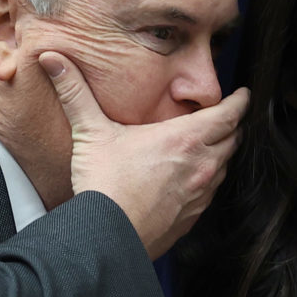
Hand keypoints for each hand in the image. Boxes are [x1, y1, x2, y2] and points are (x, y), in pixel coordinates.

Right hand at [40, 51, 247, 258]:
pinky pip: (211, 193)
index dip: (239, 102)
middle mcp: (201, 165)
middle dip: (232, 126)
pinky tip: (193, 180)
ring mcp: (200, 194)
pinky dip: (209, 181)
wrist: (107, 237)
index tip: (243, 95)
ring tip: (212, 146)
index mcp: (186, 139)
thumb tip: (53, 59)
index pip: (228, 114)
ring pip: (225, 167)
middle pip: (232, 139)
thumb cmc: (104, 185)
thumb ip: (75, 93)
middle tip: (227, 118)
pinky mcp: (193, 217)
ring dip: (222, 154)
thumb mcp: (90, 132)